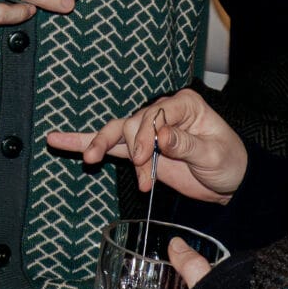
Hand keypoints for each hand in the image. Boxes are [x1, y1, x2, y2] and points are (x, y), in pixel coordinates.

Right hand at [46, 89, 246, 201]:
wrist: (229, 182)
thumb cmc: (228, 162)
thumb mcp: (214, 154)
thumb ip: (187, 145)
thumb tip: (163, 136)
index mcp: (184, 105)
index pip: (154, 114)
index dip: (146, 135)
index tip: (147, 158)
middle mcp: (162, 113)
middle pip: (132, 123)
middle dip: (132, 147)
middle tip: (141, 170)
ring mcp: (148, 131)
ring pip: (115, 132)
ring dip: (100, 145)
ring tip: (88, 159)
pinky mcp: (138, 150)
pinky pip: (110, 145)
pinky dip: (85, 143)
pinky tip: (58, 140)